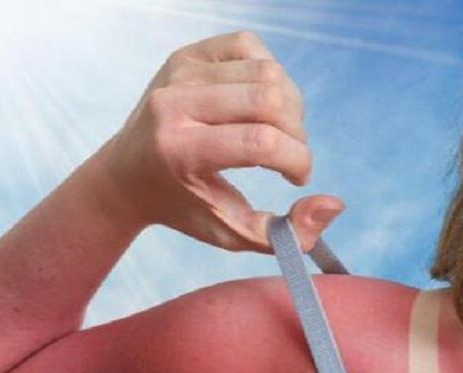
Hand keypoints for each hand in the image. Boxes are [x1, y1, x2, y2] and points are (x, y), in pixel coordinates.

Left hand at [96, 30, 343, 253]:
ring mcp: (179, 72)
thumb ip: (287, 234)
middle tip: (288, 154)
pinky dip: (269, 75)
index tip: (298, 178)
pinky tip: (258, 102)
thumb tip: (335, 204)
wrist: (127, 174)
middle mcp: (174, 104)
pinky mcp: (187, 54)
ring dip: (289, 106)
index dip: (297, 160)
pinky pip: (250, 47)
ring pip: (268, 72)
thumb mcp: (233, 234)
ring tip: (276, 130)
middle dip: (297, 133)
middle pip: (270, 100)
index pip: (260, 142)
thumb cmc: (184, 207)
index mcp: (180, 151)